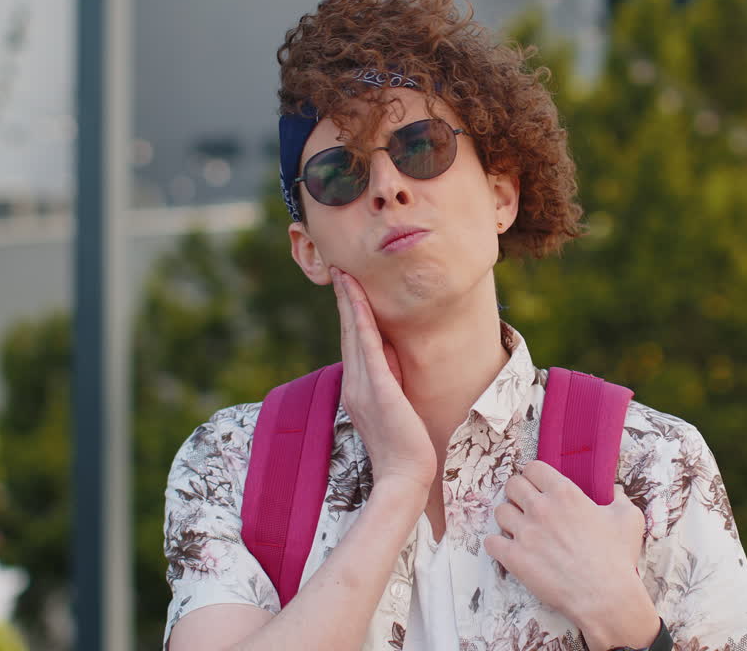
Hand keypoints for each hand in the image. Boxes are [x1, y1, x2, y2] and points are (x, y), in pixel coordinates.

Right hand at [331, 268, 435, 492]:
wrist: (405, 478)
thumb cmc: (406, 448)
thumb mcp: (395, 407)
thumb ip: (389, 381)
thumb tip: (391, 354)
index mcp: (357, 390)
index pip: (352, 344)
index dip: (349, 314)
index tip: (347, 288)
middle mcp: (354, 385)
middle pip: (348, 333)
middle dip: (345, 300)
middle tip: (340, 269)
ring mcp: (363, 387)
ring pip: (354, 334)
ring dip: (350, 302)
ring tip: (345, 275)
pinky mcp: (379, 390)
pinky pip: (368, 348)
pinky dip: (362, 321)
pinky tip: (359, 300)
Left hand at [484, 461, 658, 650]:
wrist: (606, 597)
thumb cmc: (617, 558)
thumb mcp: (629, 518)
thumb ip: (619, 497)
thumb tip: (614, 489)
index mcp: (565, 493)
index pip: (533, 468)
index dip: (534, 475)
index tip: (538, 485)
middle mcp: (541, 508)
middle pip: (512, 485)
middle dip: (518, 493)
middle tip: (526, 505)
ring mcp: (525, 533)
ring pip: (500, 511)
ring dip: (508, 518)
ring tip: (518, 528)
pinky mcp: (515, 558)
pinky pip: (491, 542)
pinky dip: (497, 544)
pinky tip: (508, 548)